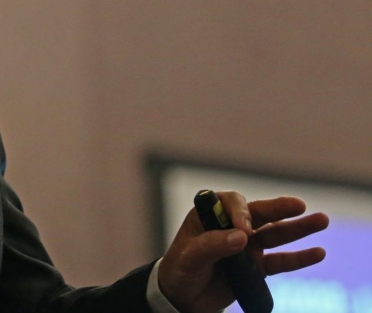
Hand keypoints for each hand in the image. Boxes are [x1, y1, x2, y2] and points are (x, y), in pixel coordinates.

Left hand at [157, 191, 328, 312]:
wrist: (182, 298)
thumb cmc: (179, 271)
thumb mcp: (189, 257)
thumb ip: (213, 246)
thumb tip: (242, 236)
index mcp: (209, 217)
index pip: (230, 203)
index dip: (240, 212)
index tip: (244, 229)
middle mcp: (231, 227)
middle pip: (259, 213)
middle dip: (280, 208)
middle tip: (299, 205)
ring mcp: (246, 246)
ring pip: (276, 234)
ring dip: (298, 228)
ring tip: (321, 220)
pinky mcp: (256, 267)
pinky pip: (281, 261)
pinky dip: (299, 257)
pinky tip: (318, 252)